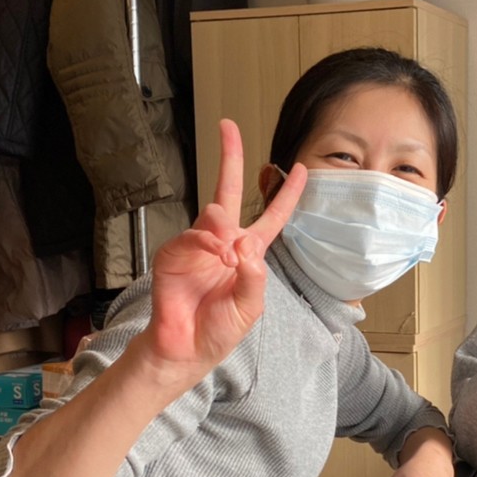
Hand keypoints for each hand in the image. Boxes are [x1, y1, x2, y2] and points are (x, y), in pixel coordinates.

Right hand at [140, 120, 305, 380]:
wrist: (186, 348)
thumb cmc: (219, 329)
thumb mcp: (250, 307)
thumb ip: (253, 276)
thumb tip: (243, 243)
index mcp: (248, 253)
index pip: (272, 217)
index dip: (286, 194)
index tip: (301, 169)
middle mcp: (223, 243)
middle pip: (228, 191)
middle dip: (230, 158)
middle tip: (228, 127)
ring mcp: (198, 246)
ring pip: (213, 216)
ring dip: (222, 229)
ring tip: (226, 254)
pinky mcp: (174, 254)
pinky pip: (192, 236)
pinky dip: (204, 243)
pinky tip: (213, 256)